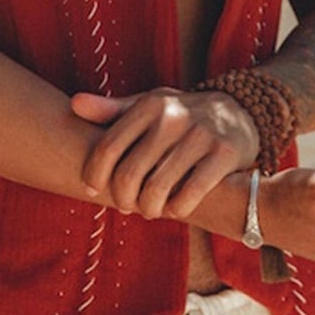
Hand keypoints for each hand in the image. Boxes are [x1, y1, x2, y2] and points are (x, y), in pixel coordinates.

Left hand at [70, 88, 259, 218]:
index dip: (94, 176)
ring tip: (149, 209)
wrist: (240, 112)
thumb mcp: (148, 106)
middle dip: (122, 198)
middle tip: (126, 205)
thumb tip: (74, 105)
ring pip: (157, 190)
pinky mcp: (224, 155)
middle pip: (129, 174)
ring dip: (148, 208)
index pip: (107, 148)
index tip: (94, 190)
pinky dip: (176, 210)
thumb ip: (111, 110)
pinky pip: (189, 196)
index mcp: (149, 105)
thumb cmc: (180, 115)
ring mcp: (200, 135)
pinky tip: (174, 208)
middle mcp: (173, 117)